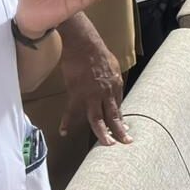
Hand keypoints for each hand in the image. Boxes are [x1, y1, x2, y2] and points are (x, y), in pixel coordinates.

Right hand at [58, 25, 130, 145]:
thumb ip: (112, 78)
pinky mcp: (77, 94)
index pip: (118, 105)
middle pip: (114, 115)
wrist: (85, 45)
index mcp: (115, 85)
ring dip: (103, 133)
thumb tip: (112, 84)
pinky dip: (67, 122)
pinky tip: (64, 131)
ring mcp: (92, 95)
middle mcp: (107, 93)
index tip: (123, 126)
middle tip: (125, 141)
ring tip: (107, 144)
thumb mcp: (113, 65)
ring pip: (98, 119)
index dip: (120, 117)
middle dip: (120, 130)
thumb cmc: (98, 51)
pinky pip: (71, 111)